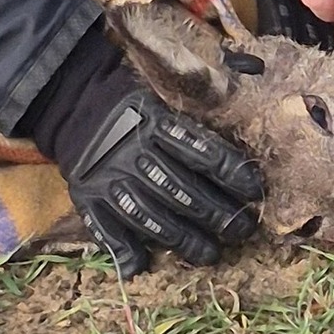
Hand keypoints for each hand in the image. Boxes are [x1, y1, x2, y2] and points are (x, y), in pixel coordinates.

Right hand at [65, 86, 263, 275]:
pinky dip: (124, 249)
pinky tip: (143, 266)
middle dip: (217, 214)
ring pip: (152, 216)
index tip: (255, 191)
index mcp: (158, 121)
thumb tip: (259, 67)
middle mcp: (135, 152)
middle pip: (182, 190)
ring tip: (210, 255)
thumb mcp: (170, 80)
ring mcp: (111, 178)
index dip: (232, 173)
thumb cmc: (134, 93)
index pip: (203, 151)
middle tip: (243, 230)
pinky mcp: (89, 196)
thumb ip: (213, 79)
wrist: (74, 99)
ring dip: (183, 240)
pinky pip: (107, 228)